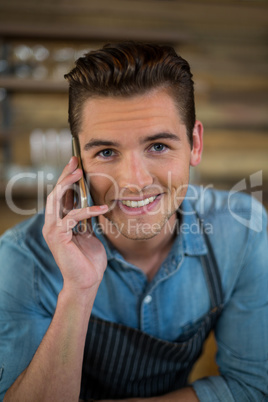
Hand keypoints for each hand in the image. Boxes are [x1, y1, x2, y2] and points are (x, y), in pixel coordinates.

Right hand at [42, 156, 108, 292]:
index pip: (61, 196)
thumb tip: (92, 203)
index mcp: (60, 222)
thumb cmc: (89, 259)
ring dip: (68, 184)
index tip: (76, 164)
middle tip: (75, 161)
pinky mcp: (58, 236)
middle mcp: (52, 224)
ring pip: (56, 199)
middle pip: (55, 193)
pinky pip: (72, 217)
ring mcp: (53, 230)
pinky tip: (102, 208)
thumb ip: (86, 219)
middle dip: (65, 175)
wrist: (87, 281)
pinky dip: (87, 210)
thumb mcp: (89, 234)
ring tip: (80, 173)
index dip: (67, 179)